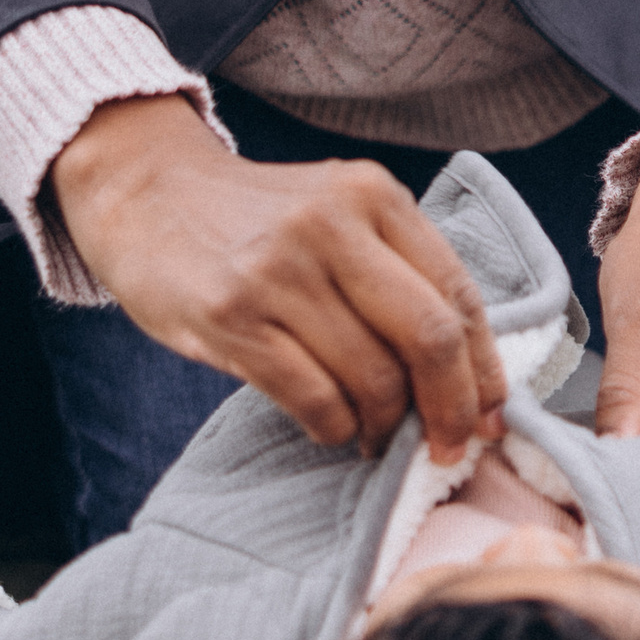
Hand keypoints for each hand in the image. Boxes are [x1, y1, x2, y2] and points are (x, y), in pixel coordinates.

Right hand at [49, 96, 504, 460]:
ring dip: (384, 426)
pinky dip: (336, 428)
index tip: (494, 416)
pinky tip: (331, 427)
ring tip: (376, 437)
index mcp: (374, 196)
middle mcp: (333, 225)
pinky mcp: (231, 315)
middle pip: (430, 337)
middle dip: (452, 409)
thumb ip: (394, 271)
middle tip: (448, 447)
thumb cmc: (254, 221)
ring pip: (372, 377)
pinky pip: (314, 398)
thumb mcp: (335, 213)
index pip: (459, 294)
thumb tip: (466, 374)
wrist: (146, 192)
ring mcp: (280, 269)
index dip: (485, 368)